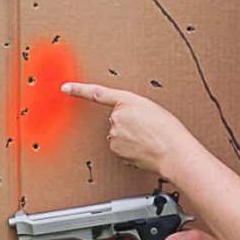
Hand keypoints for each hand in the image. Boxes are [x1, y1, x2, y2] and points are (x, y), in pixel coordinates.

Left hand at [61, 81, 197, 176]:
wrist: (173, 150)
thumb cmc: (168, 129)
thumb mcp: (151, 108)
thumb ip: (132, 108)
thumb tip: (123, 121)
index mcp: (126, 101)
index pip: (97, 93)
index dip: (79, 90)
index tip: (66, 88)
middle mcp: (117, 117)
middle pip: (116, 119)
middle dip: (128, 124)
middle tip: (146, 128)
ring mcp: (114, 135)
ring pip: (118, 135)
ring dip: (130, 138)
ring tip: (147, 139)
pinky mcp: (116, 150)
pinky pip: (121, 148)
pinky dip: (130, 149)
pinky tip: (143, 148)